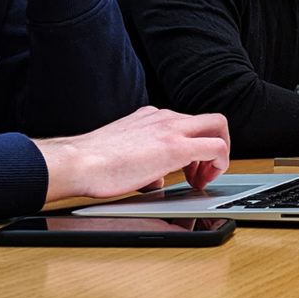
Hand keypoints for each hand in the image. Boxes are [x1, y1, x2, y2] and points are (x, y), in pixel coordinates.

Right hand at [35, 106, 229, 202]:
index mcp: (151, 116)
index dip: (196, 147)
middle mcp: (163, 117)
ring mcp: (170, 128)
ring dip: (217, 155)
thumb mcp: (126, 154)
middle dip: (216, 145)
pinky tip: (203, 180)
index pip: (188, 124)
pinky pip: (216, 146)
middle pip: (210, 120)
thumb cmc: (92, 163)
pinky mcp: (175, 147)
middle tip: (204, 172)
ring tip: (201, 180)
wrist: (78, 163)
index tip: (191, 168)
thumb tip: (155, 180)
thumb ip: (145, 163)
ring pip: (217, 126)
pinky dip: (220, 163)